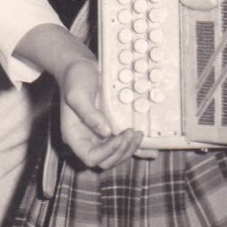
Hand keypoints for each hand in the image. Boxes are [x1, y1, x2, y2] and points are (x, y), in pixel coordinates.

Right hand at [55, 55, 148, 169]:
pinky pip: (124, 143)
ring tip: (140, 134)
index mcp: (75, 135)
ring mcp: (100, 135)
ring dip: (130, 149)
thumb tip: (107, 132)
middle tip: (132, 132)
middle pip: (106, 160)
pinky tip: (151, 150)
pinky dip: (138, 150)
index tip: (119, 137)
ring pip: (116, 154)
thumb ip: (90, 114)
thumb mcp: (78, 94)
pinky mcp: (111, 127)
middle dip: (121, 150)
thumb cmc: (75, 78)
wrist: (81, 66)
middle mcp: (88, 139)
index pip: (90, 157)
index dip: (107, 152)